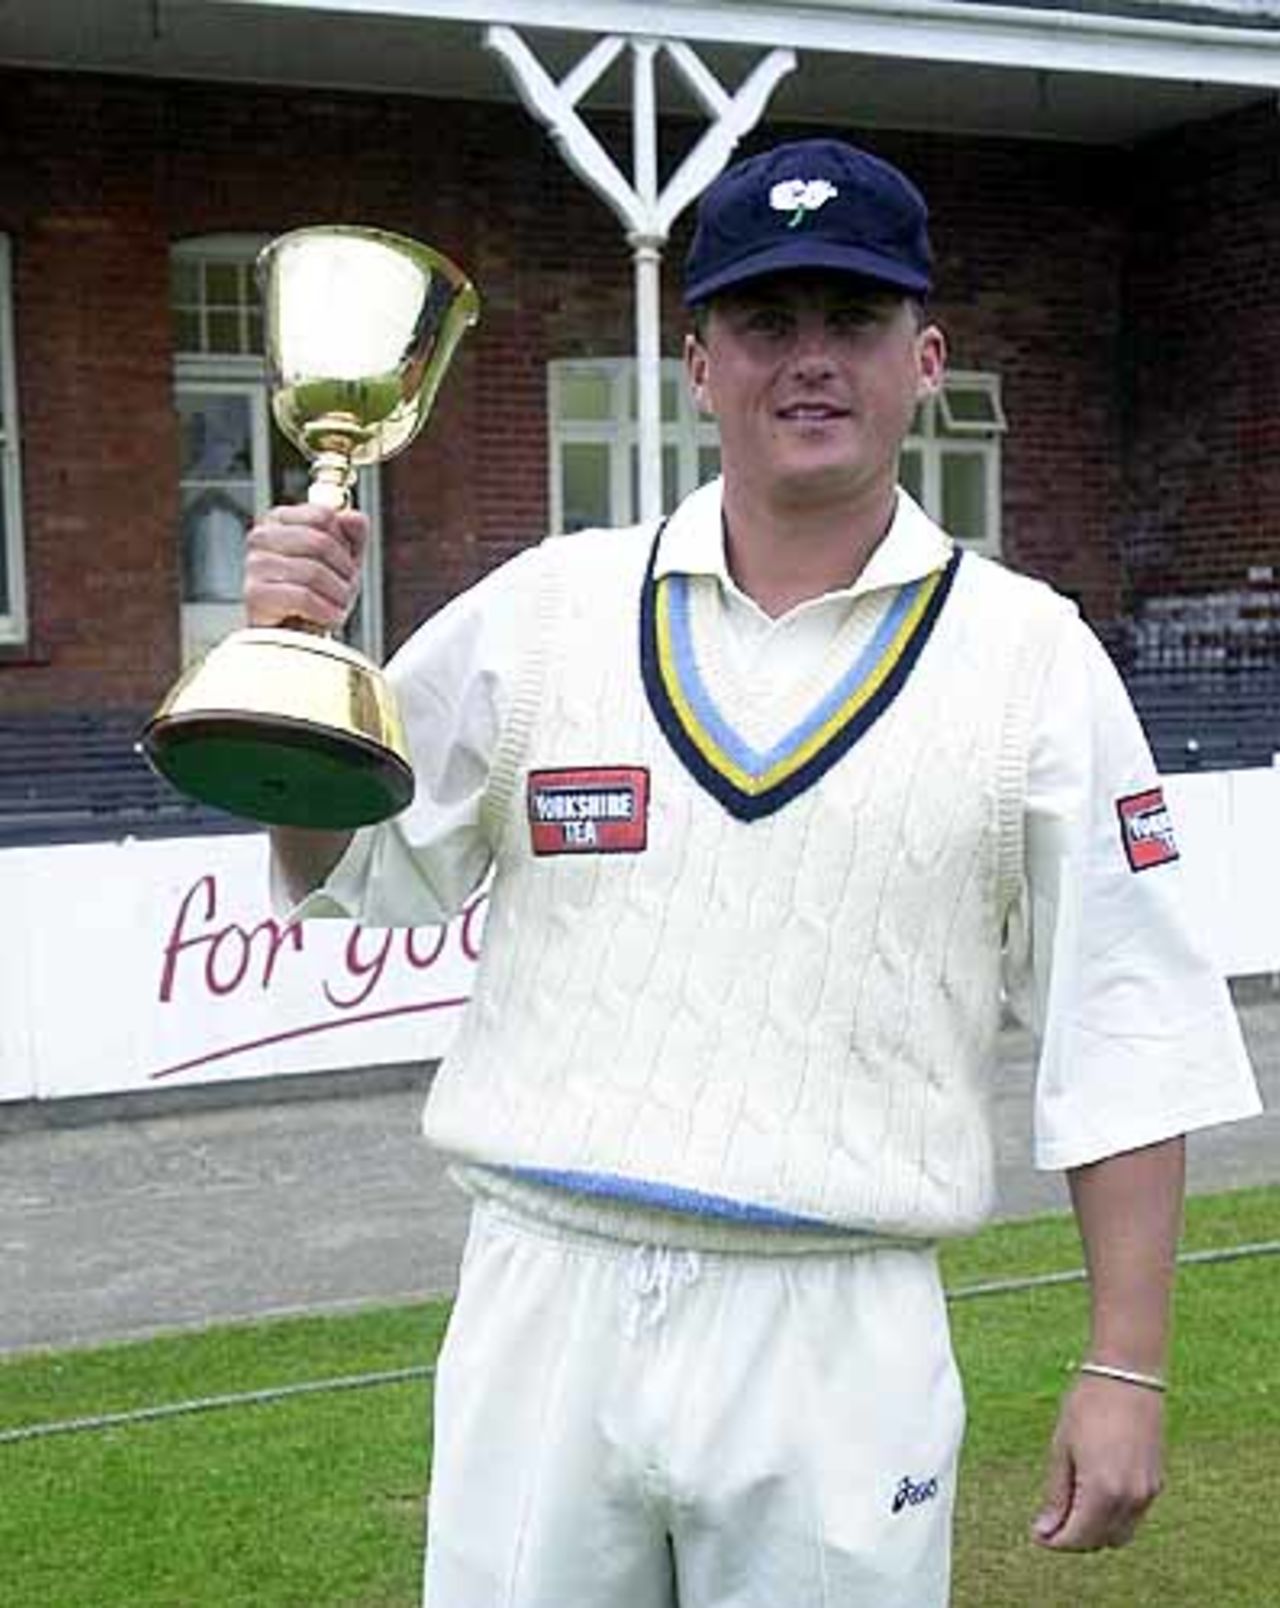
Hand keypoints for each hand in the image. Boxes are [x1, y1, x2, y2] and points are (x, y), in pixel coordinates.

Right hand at [243, 504, 368, 629]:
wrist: (295, 636)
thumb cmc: (318, 595)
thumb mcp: (343, 561)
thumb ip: (351, 534)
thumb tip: (352, 516)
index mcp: (281, 520)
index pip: (323, 515)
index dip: (344, 543)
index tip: (345, 564)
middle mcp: (262, 536)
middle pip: (320, 542)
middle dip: (344, 571)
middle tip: (346, 590)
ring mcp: (255, 564)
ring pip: (313, 571)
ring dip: (338, 595)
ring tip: (337, 607)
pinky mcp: (255, 594)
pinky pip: (302, 597)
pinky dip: (325, 612)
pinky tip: (327, 618)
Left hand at [1031, 1372, 1164, 1550]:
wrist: (1127, 1375)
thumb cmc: (1089, 1404)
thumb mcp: (1061, 1448)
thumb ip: (1056, 1494)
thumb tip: (1045, 1530)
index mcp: (1102, 1491)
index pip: (1077, 1537)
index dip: (1055, 1541)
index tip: (1038, 1533)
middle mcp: (1130, 1499)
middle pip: (1100, 1541)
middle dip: (1075, 1538)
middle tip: (1052, 1522)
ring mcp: (1148, 1493)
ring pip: (1120, 1534)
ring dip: (1096, 1530)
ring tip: (1072, 1507)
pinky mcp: (1156, 1482)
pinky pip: (1134, 1517)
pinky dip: (1114, 1517)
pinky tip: (1096, 1495)